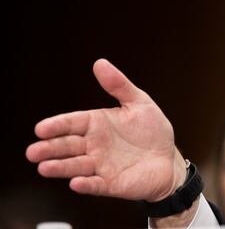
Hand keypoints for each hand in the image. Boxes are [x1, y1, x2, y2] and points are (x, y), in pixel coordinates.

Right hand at [26, 59, 186, 201]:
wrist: (169, 159)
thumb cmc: (152, 130)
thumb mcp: (140, 103)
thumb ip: (119, 85)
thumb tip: (100, 63)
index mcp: (97, 124)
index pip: (72, 123)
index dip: (57, 126)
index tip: (40, 128)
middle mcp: (93, 145)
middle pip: (67, 146)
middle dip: (49, 148)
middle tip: (33, 151)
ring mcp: (100, 165)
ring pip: (76, 166)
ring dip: (60, 167)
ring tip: (44, 168)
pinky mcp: (110, 183)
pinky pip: (96, 185)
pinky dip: (86, 184)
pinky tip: (76, 183)